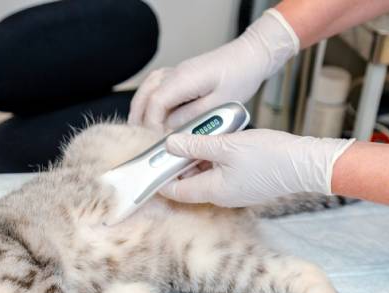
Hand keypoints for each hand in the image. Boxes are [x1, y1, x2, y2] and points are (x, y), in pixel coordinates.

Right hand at [128, 9, 298, 131]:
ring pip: (147, 88)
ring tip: (139, 127)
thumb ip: (192, 117)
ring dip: (141, 107)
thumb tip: (171, 128)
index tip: (156, 140)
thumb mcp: (219, 103)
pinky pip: (156, 85)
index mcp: (184, 79)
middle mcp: (176, 72)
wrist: (250, 56)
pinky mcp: (180, 73)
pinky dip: (149, 99)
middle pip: (145, 94)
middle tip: (139, 138)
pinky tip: (151, 112)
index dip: (151, 124)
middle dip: (139, 117)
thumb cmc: (240, 76)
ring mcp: (176, 71)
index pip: (156, 103)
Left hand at [160, 129, 355, 206]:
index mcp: (212, 190)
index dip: (160, 177)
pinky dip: (214, 158)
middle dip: (179, 162)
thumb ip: (195, 145)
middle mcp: (221, 195)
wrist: (305, 164)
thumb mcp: (227, 145)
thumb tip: (169, 144)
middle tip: (175, 140)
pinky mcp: (244, 183)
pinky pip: (221, 172)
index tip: (151, 161)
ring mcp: (234, 190)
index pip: (175, 190)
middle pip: (188, 181)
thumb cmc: (270, 157)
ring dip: (198, 157)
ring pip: (205, 174)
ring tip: (199, 135)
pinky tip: (219, 140)